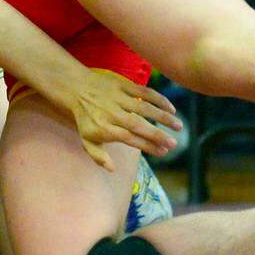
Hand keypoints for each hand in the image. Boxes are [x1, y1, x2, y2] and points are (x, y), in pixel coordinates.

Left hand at [67, 70, 182, 170]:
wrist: (76, 88)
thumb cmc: (85, 118)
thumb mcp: (86, 139)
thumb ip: (98, 156)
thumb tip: (112, 169)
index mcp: (106, 129)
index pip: (130, 139)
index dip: (147, 146)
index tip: (163, 152)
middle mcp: (114, 114)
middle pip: (138, 126)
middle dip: (157, 135)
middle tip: (174, 143)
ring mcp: (119, 99)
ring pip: (145, 108)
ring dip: (163, 116)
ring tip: (178, 125)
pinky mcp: (124, 85)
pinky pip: (144, 92)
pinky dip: (159, 99)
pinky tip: (171, 108)